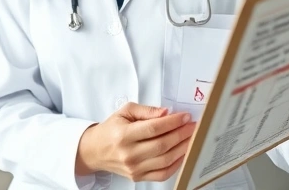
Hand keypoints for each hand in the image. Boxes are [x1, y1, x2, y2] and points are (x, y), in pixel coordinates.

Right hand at [76, 102, 196, 181]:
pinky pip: (162, 174)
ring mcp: (134, 168)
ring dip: (182, 148)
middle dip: (181, 134)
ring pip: (165, 160)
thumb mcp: (124, 112)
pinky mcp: (138, 177)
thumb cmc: (111, 129)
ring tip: (191, 138)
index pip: (154, 128)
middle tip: (193, 126)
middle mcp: (129, 154)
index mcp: (123, 135)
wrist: (95, 150)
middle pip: (162, 145)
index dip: (173, 122)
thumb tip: (166, 113)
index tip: (185, 117)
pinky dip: (176, 165)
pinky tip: (182, 153)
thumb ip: (146, 111)